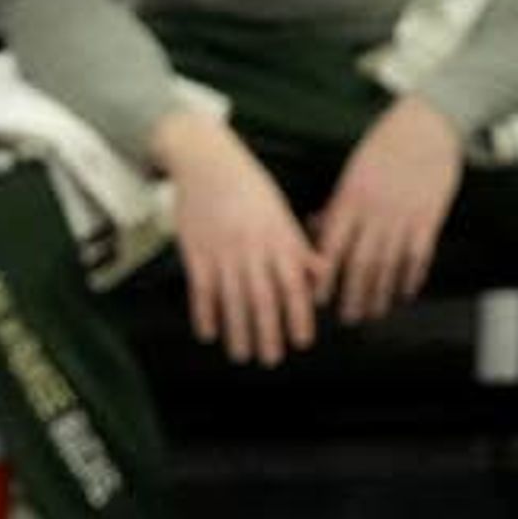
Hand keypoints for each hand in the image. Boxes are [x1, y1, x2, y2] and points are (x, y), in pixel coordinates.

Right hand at [155, 114, 323, 366]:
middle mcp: (253, 247)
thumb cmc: (249, 187)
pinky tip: (209, 334)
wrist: (206, 158)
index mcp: (278, 238)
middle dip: (269, 333)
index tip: (302, 342)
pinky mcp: (196, 250)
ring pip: (232, 299)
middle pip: (263, 298)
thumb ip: (300, 248)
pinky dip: (205, 313)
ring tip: (242, 355)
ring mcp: (222, 250)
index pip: (294, 284)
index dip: (299, 315)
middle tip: (271, 360)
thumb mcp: (281, 213)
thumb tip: (321, 277)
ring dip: (237, 331)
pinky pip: (201, 289)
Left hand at [318, 96, 463, 323]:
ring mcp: (403, 217)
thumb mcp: (353, 171)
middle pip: (360, 265)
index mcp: (351, 198)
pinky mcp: (428, 219)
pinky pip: (418, 257)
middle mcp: (375, 212)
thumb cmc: (385, 145)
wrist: (428, 126)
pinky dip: (411, 277)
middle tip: (348, 318)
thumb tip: (317, 228)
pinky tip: (406, 292)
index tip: (318, 300)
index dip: (324, 277)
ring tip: (375, 312)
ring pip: (388, 266)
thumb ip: (338, 204)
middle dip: (353, 296)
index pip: (332, 246)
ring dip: (380, 294)